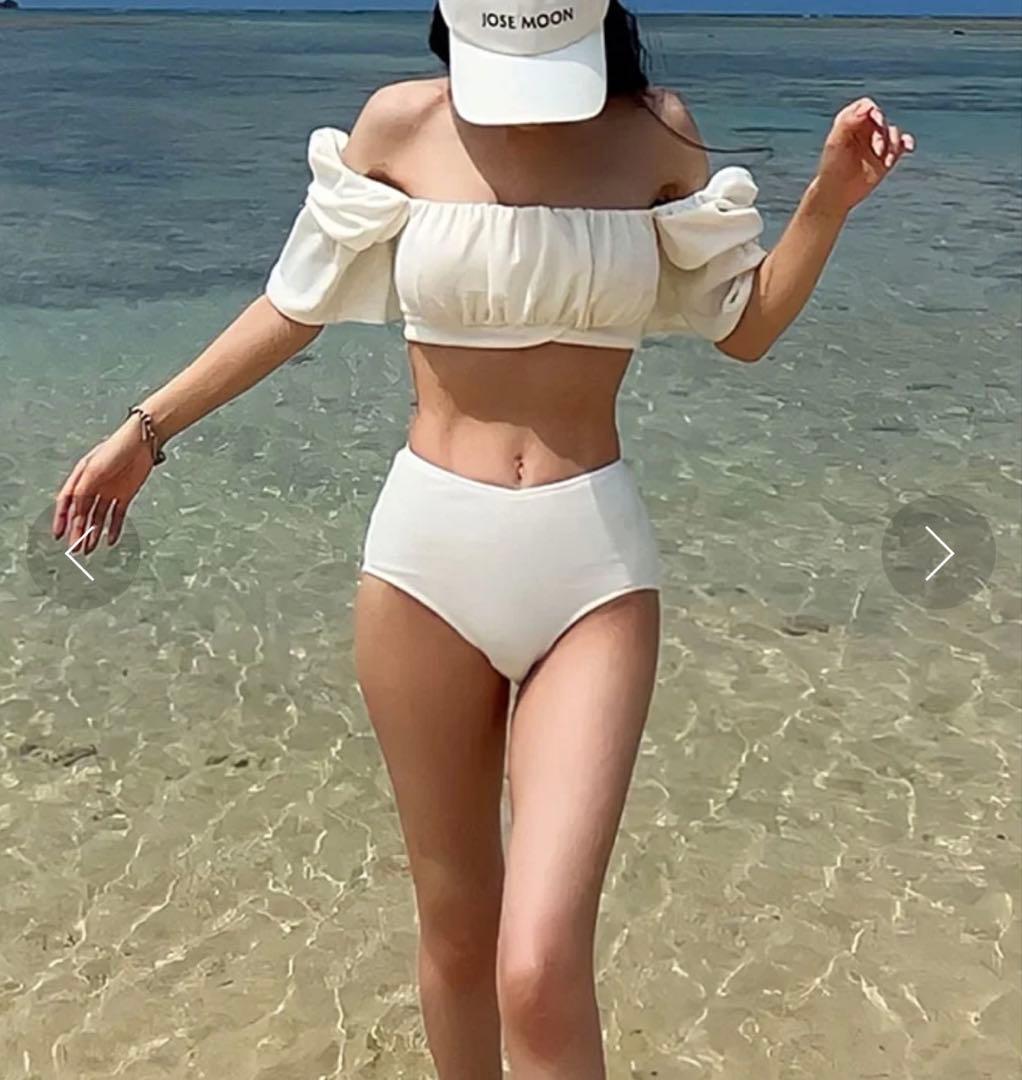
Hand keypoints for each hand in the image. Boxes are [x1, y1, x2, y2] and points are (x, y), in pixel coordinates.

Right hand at [53, 420, 156, 553]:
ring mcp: (109, 492)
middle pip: (82, 513)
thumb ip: (84, 490)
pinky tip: (111, 540)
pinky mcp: (125, 495)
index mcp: (81, 478)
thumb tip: (77, 512)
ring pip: (98, 517)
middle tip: (75, 548)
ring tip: (89, 549)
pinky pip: (117, 515)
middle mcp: (93, 486)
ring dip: (93, 533)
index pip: (67, 502)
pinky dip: (114, 528)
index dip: (61, 518)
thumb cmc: (115, 450)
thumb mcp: (93, 470)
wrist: (142, 443)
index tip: (58, 534)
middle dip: (78, 531)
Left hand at [814, 97, 914, 214]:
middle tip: (877, 151)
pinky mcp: (886, 155)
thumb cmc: (832, 168)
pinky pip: (902, 144)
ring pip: (894, 132)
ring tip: (887, 161)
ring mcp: (877, 142)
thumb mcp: (836, 144)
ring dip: (894, 144)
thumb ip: (847, 121)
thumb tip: (867, 106)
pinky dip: (906, 143)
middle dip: (882, 134)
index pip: (866, 106)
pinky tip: (909, 148)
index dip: (874, 111)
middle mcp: (865, 130)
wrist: (836, 193)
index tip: (876, 121)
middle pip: (882, 120)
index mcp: (851, 123)